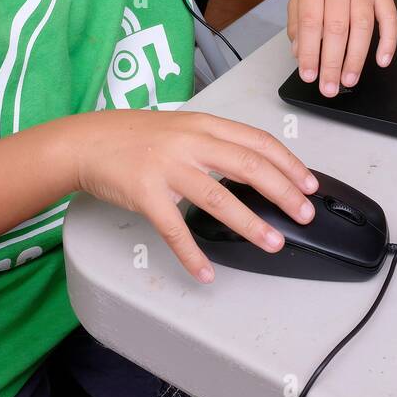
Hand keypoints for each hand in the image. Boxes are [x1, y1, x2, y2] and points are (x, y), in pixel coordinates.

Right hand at [75, 111, 318, 284]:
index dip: (289, 163)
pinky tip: (206, 272)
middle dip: (284, 192)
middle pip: (249, 167)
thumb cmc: (135, 136)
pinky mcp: (146, 194)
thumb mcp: (182, 127)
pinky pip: (175, 230)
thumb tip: (256, 165)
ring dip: (251, 225)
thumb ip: (215, 142)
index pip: (258, 142)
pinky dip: (192, 255)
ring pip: (220, 199)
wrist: (87, 141)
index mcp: (204, 125)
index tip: (309, 183)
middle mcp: (191, 143)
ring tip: (273, 243)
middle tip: (304, 214)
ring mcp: (168, 168)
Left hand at [287, 0, 396, 96]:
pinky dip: (388, 41)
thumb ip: (298, 23)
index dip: (310, 52)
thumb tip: (300, 54)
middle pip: (337, 28)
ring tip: (349, 80)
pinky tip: (382, 60)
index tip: (309, 76)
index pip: (311, 23)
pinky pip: (390, 17)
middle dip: (332, 63)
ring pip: (362, 26)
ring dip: (356, 58)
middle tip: (330, 88)